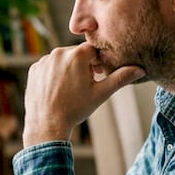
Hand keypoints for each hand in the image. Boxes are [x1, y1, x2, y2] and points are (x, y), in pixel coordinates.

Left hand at [23, 43, 145, 145]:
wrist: (46, 125)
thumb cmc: (75, 109)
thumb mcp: (101, 93)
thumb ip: (120, 78)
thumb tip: (140, 69)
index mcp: (77, 55)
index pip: (93, 50)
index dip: (98, 62)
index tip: (99, 75)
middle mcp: (58, 53)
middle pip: (77, 54)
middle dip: (84, 65)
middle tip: (86, 84)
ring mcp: (44, 61)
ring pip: (62, 59)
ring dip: (69, 68)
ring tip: (71, 89)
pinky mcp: (34, 69)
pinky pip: (48, 66)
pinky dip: (54, 73)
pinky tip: (58, 89)